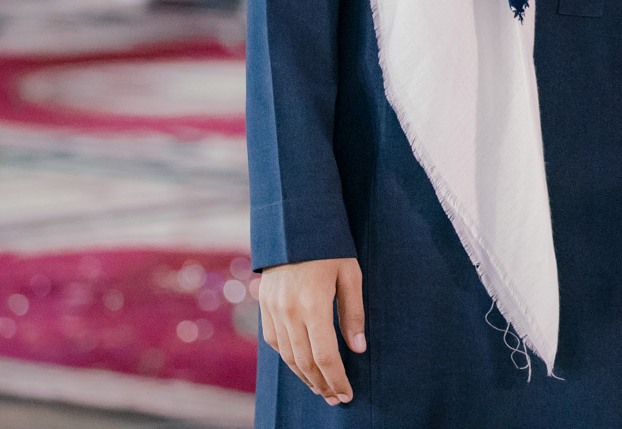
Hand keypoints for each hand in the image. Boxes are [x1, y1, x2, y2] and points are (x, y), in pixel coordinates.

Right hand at [256, 257, 363, 405]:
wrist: (294, 223)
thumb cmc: (330, 246)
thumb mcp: (350, 275)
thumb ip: (353, 313)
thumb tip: (358, 348)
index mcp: (313, 305)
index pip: (325, 356)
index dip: (336, 379)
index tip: (347, 394)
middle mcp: (289, 312)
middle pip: (305, 361)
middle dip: (322, 384)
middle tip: (337, 398)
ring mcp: (273, 310)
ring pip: (287, 356)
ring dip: (304, 377)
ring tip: (321, 389)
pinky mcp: (264, 305)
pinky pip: (274, 342)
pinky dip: (288, 359)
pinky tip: (300, 366)